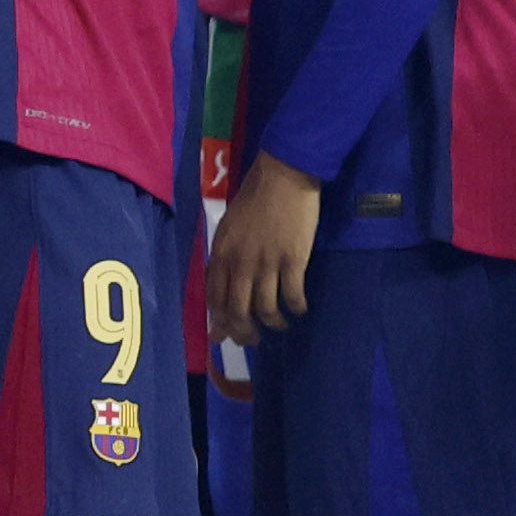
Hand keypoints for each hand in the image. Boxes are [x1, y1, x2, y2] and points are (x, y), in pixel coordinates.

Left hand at [206, 155, 321, 346]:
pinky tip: (300, 309)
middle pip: (238, 311)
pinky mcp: (293, 260)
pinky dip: (296, 307)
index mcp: (221, 254)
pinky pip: (293, 295)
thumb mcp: (229, 227)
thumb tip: (225, 283)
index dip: (221, 322)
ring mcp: (267, 263)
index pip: (215, 299)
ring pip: (265, 309)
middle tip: (253, 340)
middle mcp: (240, 263)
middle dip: (245, 332)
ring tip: (280, 325)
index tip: (226, 335)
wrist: (284, 176)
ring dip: (273, 323)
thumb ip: (226, 256)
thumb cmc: (256, 198)